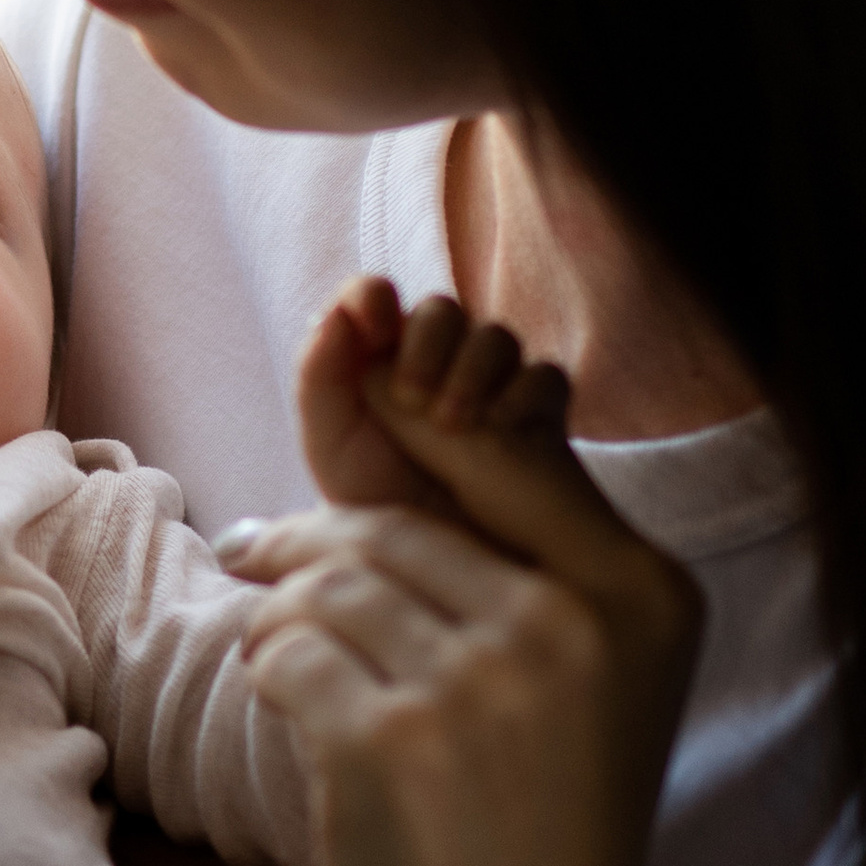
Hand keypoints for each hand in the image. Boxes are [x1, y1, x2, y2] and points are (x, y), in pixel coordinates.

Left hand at [228, 304, 701, 865]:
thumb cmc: (542, 855)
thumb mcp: (584, 695)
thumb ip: (525, 581)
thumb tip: (396, 464)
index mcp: (641, 595)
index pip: (502, 454)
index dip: (406, 428)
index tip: (338, 428)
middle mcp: (570, 623)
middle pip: (392, 521)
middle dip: (308, 540)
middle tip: (253, 552)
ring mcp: (479, 681)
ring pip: (326, 584)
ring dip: (279, 612)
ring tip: (272, 649)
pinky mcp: (386, 742)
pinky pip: (284, 655)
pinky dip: (265, 674)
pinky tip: (277, 704)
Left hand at [294, 277, 571, 512]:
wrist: (437, 570)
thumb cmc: (377, 503)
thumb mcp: (331, 446)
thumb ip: (320, 377)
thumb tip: (338, 312)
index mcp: (376, 360)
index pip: (373, 298)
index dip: (373, 295)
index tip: (374, 318)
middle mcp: (434, 362)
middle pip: (441, 309)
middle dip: (427, 341)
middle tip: (411, 397)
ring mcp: (490, 383)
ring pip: (495, 337)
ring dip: (471, 371)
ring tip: (452, 426)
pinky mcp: (536, 410)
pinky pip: (544, 376)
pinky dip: (522, 394)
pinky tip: (500, 428)